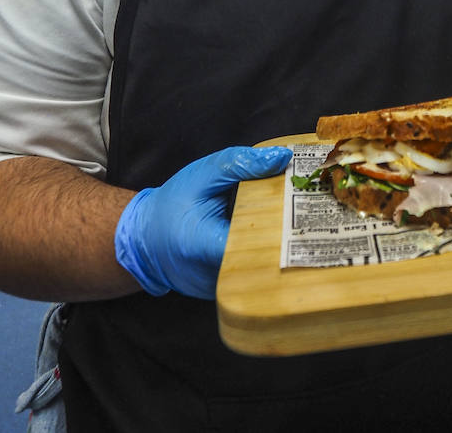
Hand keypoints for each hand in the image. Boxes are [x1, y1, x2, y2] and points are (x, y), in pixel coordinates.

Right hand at [114, 145, 291, 299]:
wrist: (145, 238)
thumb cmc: (172, 203)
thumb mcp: (203, 174)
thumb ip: (241, 164)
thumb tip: (282, 158)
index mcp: (202, 244)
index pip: (251, 243)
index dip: (279, 228)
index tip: (299, 210)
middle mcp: (212, 275)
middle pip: (262, 261)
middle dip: (285, 237)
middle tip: (306, 215)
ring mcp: (219, 289)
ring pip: (260, 272)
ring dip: (276, 249)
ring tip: (294, 226)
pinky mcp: (225, 294)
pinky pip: (252, 276)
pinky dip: (263, 258)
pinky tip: (273, 240)